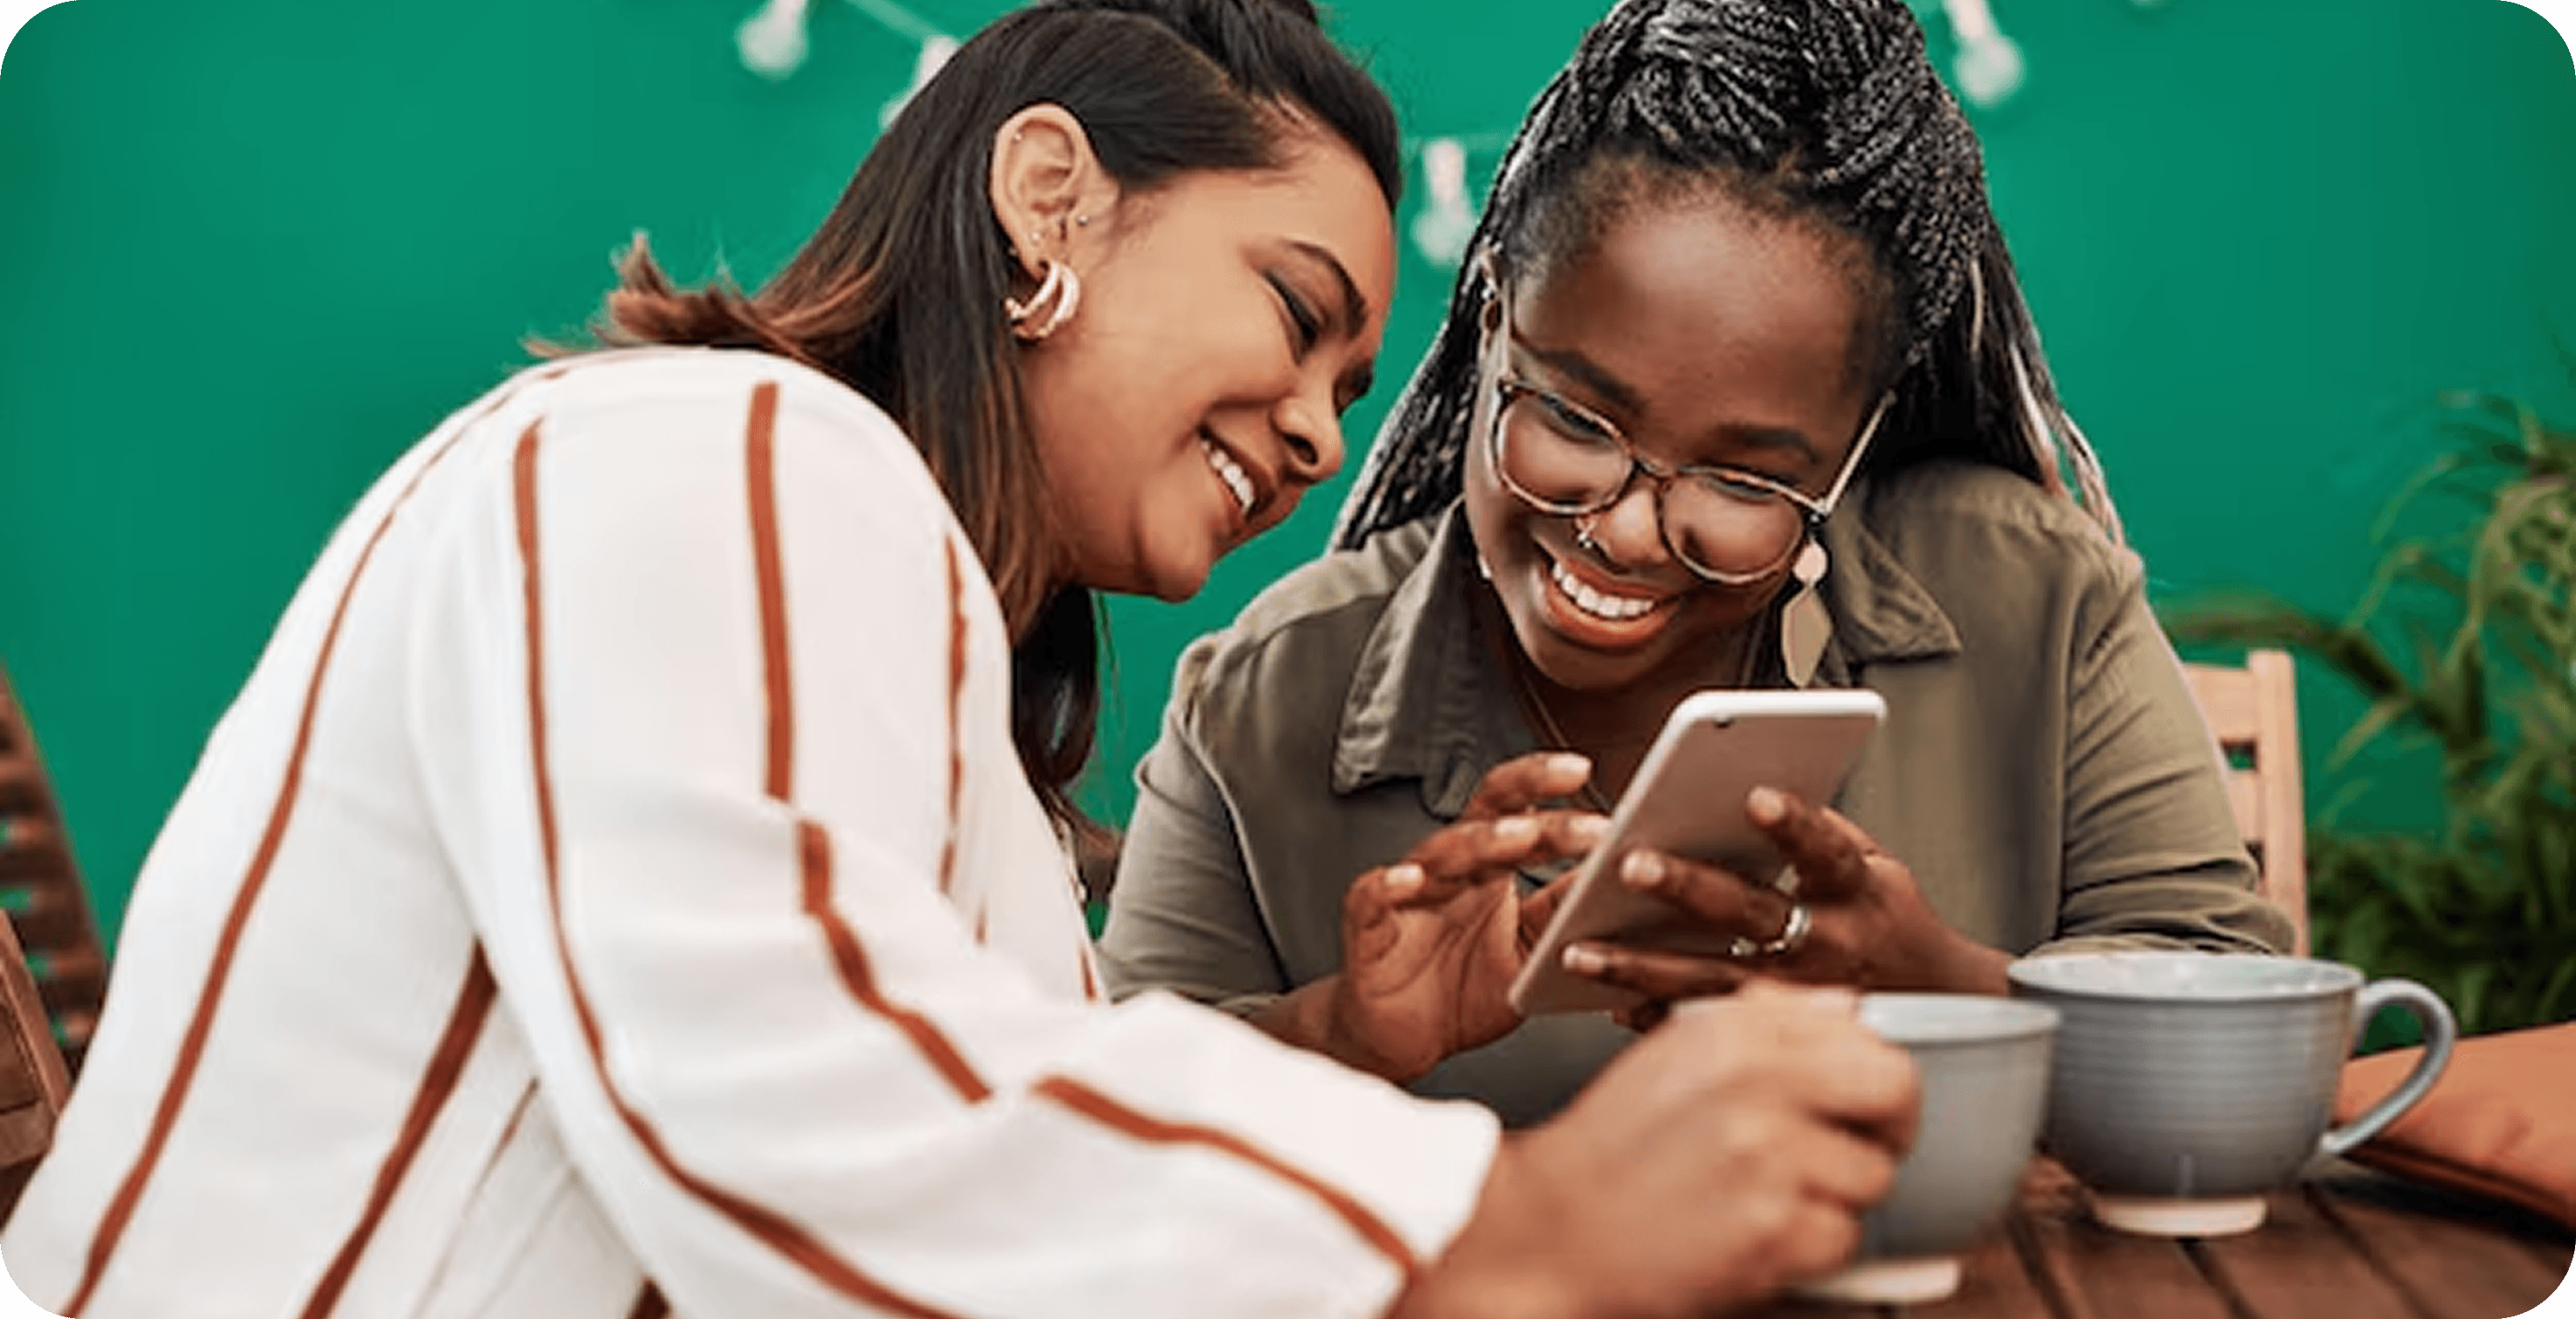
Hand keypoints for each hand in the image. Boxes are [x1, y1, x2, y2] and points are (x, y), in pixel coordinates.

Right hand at [1260, 752, 1605, 1082]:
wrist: (1403, 1041)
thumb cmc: (1463, 991)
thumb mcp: (1530, 952)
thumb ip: (1563, 911)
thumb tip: (1621, 877)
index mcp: (1486, 868)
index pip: (1515, 809)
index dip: (1544, 785)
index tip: (1585, 770)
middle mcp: (1447, 870)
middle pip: (1484, 818)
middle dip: (1529, 800)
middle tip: (1576, 790)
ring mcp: (1406, 895)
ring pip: (1439, 853)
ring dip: (1478, 843)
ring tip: (1517, 836)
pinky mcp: (1369, 930)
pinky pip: (1373, 899)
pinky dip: (1387, 886)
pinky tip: (1407, 880)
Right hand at [1390, 980, 1919, 1318]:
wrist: (1551, 1231)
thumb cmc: (1613, 1149)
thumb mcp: (1675, 1055)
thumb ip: (1763, 1020)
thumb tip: (1849, 1006)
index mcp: (1733, 1031)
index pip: (1861, 1030)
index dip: (1869, 1069)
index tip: (1856, 1099)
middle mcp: (1756, 1082)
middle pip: (1895, 1089)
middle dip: (1889, 1127)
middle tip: (1857, 1150)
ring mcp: (1768, 1156)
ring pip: (1873, 1174)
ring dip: (1836, 1198)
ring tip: (1775, 1201)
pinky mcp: (1773, 1230)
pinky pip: (1844, 1238)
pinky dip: (1811, 1250)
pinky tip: (1760, 1238)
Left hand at [1567, 787, 2009, 1025]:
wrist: (1936, 1007)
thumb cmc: (1893, 924)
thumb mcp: (1878, 867)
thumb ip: (1818, 831)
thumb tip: (1752, 790)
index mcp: (1857, 893)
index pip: (1825, 851)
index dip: (1794, 825)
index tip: (1757, 796)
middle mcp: (1828, 945)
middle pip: (1753, 915)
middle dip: (1688, 889)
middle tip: (1631, 864)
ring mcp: (1799, 996)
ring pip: (1713, 980)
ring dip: (1643, 967)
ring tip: (1581, 951)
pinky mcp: (1776, 1034)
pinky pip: (1707, 1025)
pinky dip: (1656, 1017)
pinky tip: (1611, 1002)